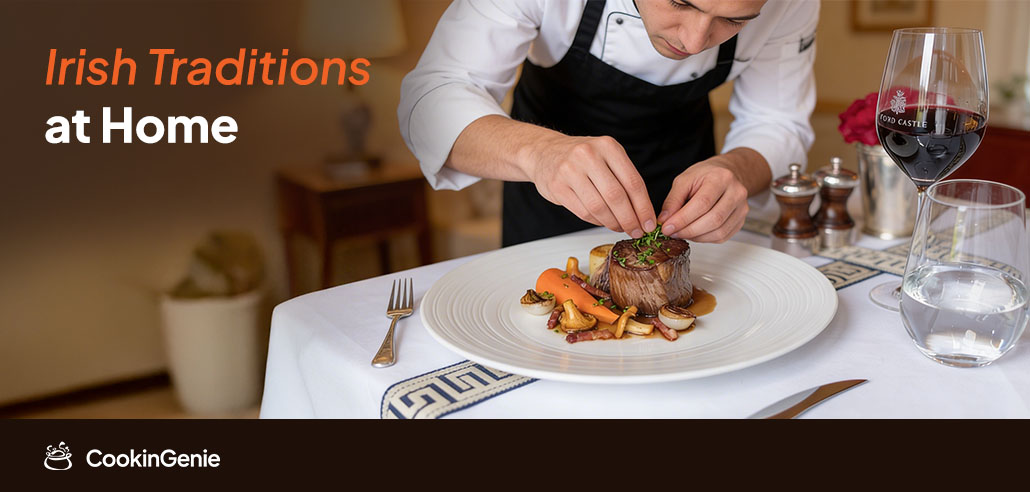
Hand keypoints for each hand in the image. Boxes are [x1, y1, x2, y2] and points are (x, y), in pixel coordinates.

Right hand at [525, 135, 656, 236]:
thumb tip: (644, 213)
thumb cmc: (581, 158)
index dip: (644, 207)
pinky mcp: (557, 186)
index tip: (649, 223)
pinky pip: (583, 211)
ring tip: (619, 227)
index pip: (633, 182)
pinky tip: (603, 221)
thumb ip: (624, 178)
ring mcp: (570, 170)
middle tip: (637, 231)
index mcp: (608, 146)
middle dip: (630, 219)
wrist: (544, 152)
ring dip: (613, 223)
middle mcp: (589, 155)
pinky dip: (596, 221)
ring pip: (599, 207)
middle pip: (616, 196)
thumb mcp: (606, 156)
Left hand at [657, 156, 751, 242]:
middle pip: (713, 220)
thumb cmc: (705, 176)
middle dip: (688, 230)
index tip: (667, 227)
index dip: (683, 219)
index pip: (702, 203)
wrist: (724, 174)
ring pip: (719, 232)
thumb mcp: (684, 180)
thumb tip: (664, 220)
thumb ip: (673, 200)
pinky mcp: (741, 221)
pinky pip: (722, 237)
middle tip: (672, 233)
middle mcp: (736, 193)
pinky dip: (705, 239)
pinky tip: (694, 233)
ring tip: (681, 232)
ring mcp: (741, 208)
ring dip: (696, 237)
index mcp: (721, 178)